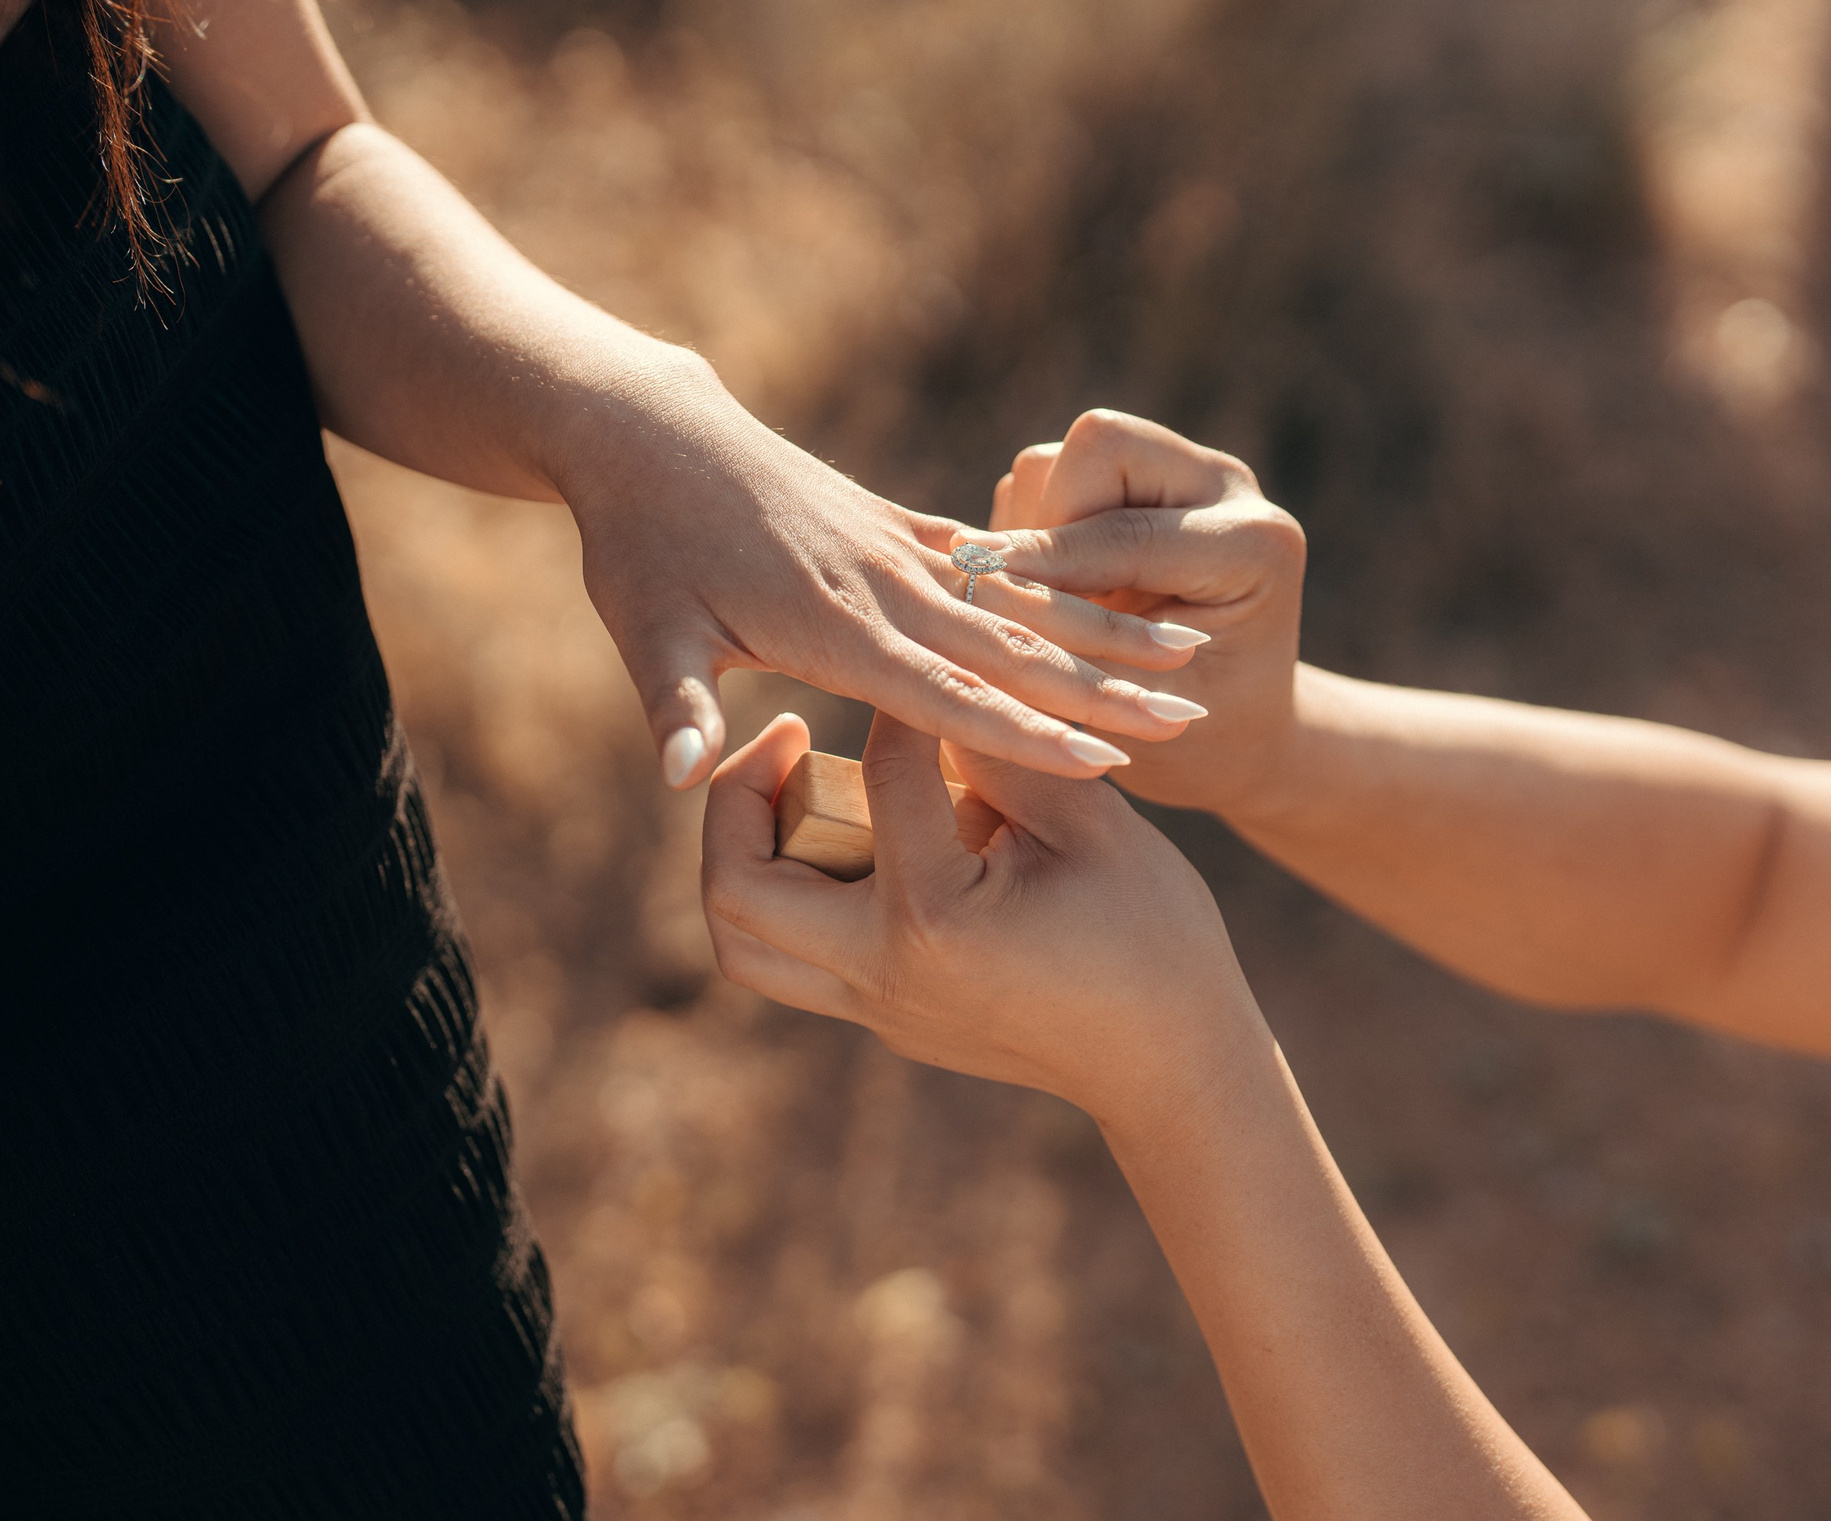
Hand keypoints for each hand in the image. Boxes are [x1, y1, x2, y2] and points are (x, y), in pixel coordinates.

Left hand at [561, 366, 1216, 786]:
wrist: (647, 429)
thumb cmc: (637, 542)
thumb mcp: (644, 627)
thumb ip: (674, 707)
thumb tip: (681, 781)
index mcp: (834, 627)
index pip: (950, 695)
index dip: (1029, 733)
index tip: (1109, 762)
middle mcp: (885, 586)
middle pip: (1016, 649)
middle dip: (1107, 689)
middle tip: (1194, 719)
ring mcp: (899, 551)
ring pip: (1022, 605)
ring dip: (1106, 633)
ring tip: (1189, 656)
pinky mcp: (896, 527)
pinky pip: (992, 563)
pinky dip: (1054, 588)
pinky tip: (1112, 600)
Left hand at [700, 710, 1273, 1121]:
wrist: (1168, 1064)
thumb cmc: (1153, 937)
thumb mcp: (1092, 826)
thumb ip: (1005, 753)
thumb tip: (935, 691)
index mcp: (933, 916)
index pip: (879, 774)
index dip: (902, 698)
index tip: (917, 659)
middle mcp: (881, 973)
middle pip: (736, 886)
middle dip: (737, 797)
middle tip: (782, 740)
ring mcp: (876, 1010)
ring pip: (744, 946)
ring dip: (745, 862)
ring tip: (788, 797)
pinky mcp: (885, 1023)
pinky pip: (798, 960)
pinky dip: (795, 896)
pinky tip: (847, 842)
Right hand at [955, 409, 1306, 816]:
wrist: (1238, 731)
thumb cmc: (1202, 743)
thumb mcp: (1151, 711)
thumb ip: (1085, 656)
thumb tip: (984, 606)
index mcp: (1254, 543)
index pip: (1126, 531)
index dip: (1045, 563)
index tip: (974, 590)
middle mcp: (1224, 486)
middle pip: (1100, 443)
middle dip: (1048, 520)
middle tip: (1024, 597)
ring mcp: (1181, 472)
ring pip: (1066, 456)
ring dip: (1035, 527)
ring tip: (1044, 605)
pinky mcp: (1137, 478)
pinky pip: (1051, 476)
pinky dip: (1032, 530)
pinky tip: (1047, 592)